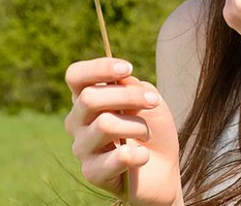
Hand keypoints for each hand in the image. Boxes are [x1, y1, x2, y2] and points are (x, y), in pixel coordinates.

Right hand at [64, 58, 181, 205]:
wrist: (164, 169)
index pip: (75, 76)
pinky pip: (117, 157)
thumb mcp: (148, 98)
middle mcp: (77, 122)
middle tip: (154, 101)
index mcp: (86, 99)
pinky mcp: (92, 173)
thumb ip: (131, 85)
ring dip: (138, 126)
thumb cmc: (153, 129)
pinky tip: (144, 156)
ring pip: (105, 124)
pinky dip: (139, 154)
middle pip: (89, 98)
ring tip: (147, 135)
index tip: (128, 68)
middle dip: (129, 96)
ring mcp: (81, 148)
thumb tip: (120, 79)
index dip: (99, 68)